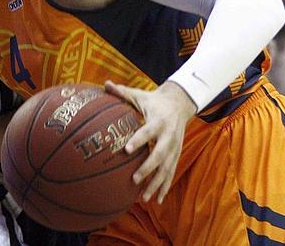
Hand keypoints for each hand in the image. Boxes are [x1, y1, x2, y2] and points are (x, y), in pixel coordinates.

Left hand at [105, 80, 195, 204]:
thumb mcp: (139, 95)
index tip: (126, 149)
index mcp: (159, 120)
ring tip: (143, 197)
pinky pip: (171, 173)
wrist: (179, 104)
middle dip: (148, 167)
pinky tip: (157, 200)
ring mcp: (175, 147)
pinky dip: (165, 187)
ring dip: (156, 183)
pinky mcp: (177, 154)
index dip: (138, 140)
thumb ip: (122, 92)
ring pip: (167, 168)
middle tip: (134, 178)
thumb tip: (105, 83)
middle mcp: (169, 135)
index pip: (148, 131)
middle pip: (160, 154)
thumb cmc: (153, 100)